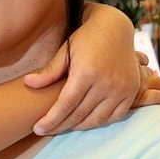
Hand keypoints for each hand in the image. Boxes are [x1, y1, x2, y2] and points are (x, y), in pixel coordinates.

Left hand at [26, 6, 159, 133]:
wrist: (115, 28)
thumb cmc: (86, 38)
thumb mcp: (65, 50)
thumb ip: (50, 71)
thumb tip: (28, 83)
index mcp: (87, 72)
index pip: (65, 104)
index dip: (51, 120)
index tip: (38, 128)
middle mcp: (106, 82)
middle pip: (79, 114)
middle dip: (60, 126)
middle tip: (46, 130)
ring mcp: (121, 88)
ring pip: (97, 119)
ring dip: (79, 126)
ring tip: (64, 125)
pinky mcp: (132, 91)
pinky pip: (115, 116)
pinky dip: (99, 121)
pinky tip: (86, 121)